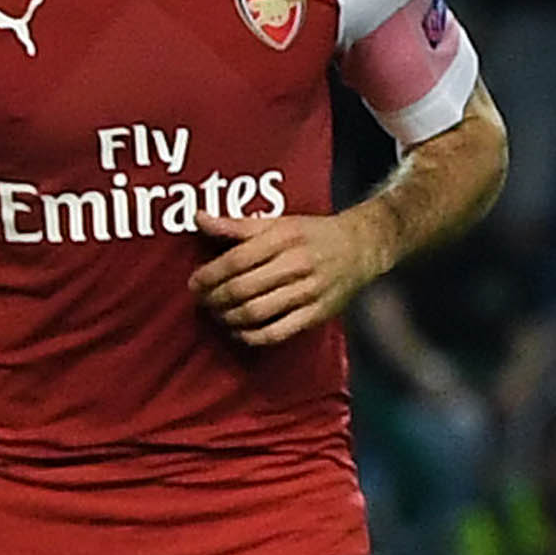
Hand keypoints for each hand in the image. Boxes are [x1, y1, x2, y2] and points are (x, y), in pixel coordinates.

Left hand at [194, 212, 387, 346]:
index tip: (194, 283)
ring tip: (218, 315)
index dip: (210, 275)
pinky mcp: (316, 315)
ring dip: (229, 318)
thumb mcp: (277, 222)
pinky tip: (239, 331)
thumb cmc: (312, 234)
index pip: (237, 260)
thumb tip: (198, 217)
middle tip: (202, 301)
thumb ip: (236, 225)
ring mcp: (308, 292)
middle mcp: (296, 264)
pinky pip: (277, 332)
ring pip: (256, 312)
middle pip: (243, 289)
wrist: (361, 247)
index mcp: (283, 238)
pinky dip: (252, 336)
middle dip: (215, 299)